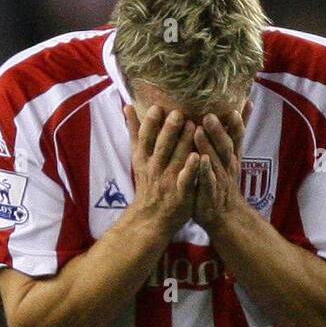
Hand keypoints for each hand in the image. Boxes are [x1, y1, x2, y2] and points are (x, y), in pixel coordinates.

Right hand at [125, 104, 199, 234]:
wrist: (150, 220)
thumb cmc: (148, 184)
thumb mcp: (138, 158)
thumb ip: (135, 133)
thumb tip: (128, 106)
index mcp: (143, 159)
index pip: (145, 138)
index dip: (150, 123)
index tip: (157, 107)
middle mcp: (154, 169)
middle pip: (161, 146)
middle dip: (168, 130)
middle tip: (178, 113)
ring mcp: (167, 182)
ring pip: (176, 159)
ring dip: (183, 143)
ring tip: (193, 126)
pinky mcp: (180, 195)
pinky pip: (185, 180)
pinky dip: (190, 169)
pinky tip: (198, 157)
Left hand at [192, 105, 250, 230]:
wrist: (226, 217)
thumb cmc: (224, 181)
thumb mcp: (233, 155)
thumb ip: (237, 130)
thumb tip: (248, 101)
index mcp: (232, 156)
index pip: (237, 137)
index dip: (237, 123)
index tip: (233, 108)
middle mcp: (228, 166)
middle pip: (226, 147)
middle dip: (218, 131)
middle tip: (208, 115)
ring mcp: (219, 181)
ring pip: (215, 162)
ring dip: (208, 147)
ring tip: (198, 132)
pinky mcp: (209, 194)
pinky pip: (207, 182)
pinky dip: (204, 172)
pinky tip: (199, 161)